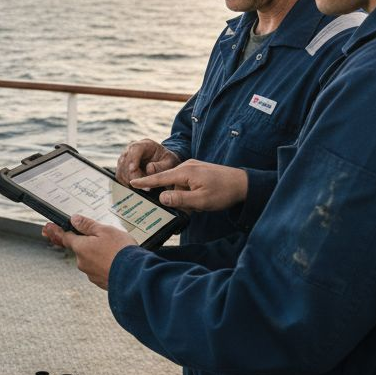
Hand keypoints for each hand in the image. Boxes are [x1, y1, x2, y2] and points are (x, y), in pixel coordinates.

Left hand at [41, 215, 135, 289]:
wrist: (135, 276)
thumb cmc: (121, 252)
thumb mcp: (105, 230)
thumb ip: (88, 225)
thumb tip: (74, 220)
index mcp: (81, 247)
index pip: (65, 237)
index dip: (57, 231)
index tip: (47, 228)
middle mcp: (82, 262)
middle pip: (81, 248)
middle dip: (90, 243)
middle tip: (107, 240)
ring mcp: (91, 274)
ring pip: (92, 260)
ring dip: (100, 255)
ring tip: (117, 252)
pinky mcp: (101, 282)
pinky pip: (100, 270)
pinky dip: (106, 265)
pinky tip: (117, 262)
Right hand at [116, 139, 180, 182]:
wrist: (163, 162)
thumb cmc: (167, 161)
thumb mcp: (170, 162)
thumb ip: (161, 166)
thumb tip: (149, 169)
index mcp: (146, 144)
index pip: (135, 149)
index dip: (132, 159)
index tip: (132, 170)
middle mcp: (132, 149)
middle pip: (125, 160)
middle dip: (132, 174)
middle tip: (144, 185)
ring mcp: (126, 157)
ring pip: (120, 168)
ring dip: (129, 179)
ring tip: (143, 187)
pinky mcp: (123, 166)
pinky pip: (120, 175)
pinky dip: (126, 182)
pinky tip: (137, 186)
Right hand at [130, 159, 248, 211]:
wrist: (243, 183)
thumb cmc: (223, 192)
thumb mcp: (200, 201)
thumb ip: (179, 199)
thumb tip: (161, 197)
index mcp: (185, 172)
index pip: (159, 178)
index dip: (145, 182)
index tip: (132, 182)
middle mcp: (187, 166)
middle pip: (170, 184)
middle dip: (177, 198)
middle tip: (193, 208)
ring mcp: (193, 167)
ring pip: (180, 185)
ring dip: (187, 197)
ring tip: (202, 204)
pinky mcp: (198, 170)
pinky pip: (187, 183)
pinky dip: (191, 193)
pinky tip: (204, 198)